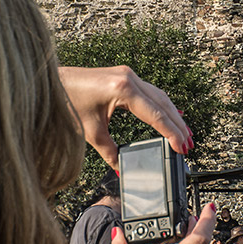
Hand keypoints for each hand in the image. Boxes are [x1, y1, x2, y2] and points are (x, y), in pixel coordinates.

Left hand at [59, 66, 193, 169]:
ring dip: (173, 116)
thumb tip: (121, 168)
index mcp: (123, 90)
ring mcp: (128, 74)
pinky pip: (150, 92)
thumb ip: (110, 152)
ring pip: (160, 97)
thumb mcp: (91, 132)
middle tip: (189, 145)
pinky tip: (169, 117)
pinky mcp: (125, 76)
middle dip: (178, 126)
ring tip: (184, 135)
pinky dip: (162, 107)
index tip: (182, 147)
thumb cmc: (67, 102)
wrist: (53, 82)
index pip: (155, 115)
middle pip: (163, 104)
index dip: (171, 133)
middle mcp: (130, 78)